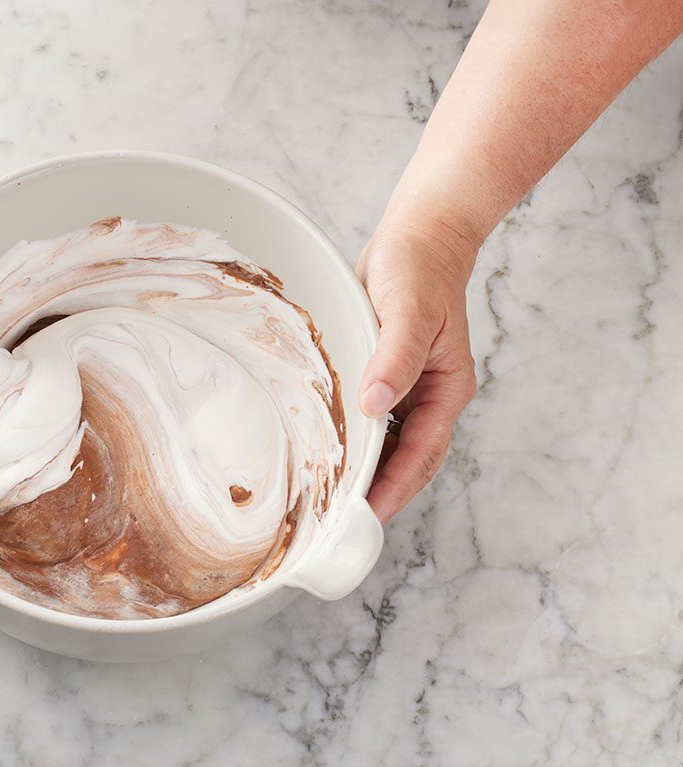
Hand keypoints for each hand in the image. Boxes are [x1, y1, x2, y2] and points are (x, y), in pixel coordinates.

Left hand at [356, 215, 477, 522]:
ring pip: (389, 446)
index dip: (395, 488)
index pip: (422, 454)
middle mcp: (430, 397)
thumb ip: (393, 358)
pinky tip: (328, 451)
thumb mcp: (407, 312)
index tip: (366, 515)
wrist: (418, 237)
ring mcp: (409, 391)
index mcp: (446, 390)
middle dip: (380, 492)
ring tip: (328, 499)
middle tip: (339, 522)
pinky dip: (355, 440)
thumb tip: (377, 405)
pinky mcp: (386, 378)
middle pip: (408, 461)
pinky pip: (373, 422)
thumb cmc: (418, 269)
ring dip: (366, 471)